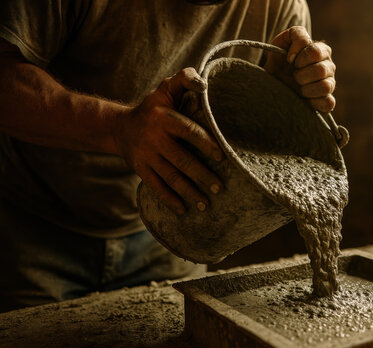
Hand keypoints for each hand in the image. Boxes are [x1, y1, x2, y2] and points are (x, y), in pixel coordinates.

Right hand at [114, 68, 223, 213]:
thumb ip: (184, 80)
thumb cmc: (153, 108)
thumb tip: (204, 84)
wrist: (119, 127)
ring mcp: (146, 156)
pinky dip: (169, 199)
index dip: (206, 144)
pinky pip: (156, 186)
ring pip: (170, 177)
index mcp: (164, 118)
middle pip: (182, 160)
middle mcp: (154, 138)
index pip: (189, 131)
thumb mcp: (165, 89)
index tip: (221, 157)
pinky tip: (183, 210)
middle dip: (201, 175)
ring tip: (206, 204)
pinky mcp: (140, 169)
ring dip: (189, 192)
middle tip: (219, 187)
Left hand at [264, 26, 335, 112]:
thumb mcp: (284, 39)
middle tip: (294, 76)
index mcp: (322, 51)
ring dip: (306, 89)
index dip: (300, 58)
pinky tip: (304, 99)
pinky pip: (329, 103)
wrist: (273, 77)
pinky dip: (315, 102)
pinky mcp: (326, 101)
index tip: (290, 61)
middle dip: (301, 75)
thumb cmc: (280, 58)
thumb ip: (297, 35)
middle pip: (320, 71)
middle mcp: (329, 67)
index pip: (316, 52)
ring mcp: (329, 85)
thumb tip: (296, 56)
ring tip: (298, 88)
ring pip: (326, 87)